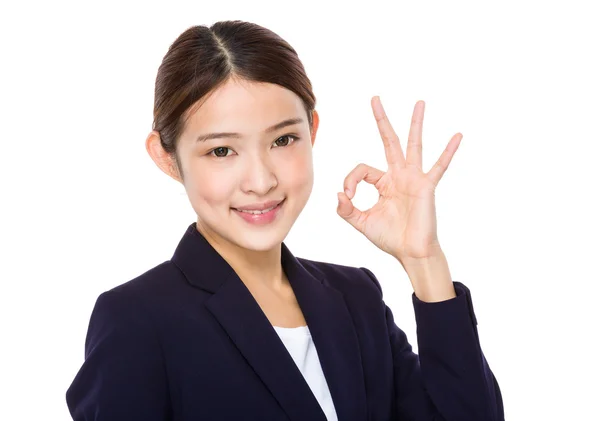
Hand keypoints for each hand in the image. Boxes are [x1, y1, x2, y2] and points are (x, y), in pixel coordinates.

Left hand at [337, 97, 461, 264]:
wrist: (411, 252)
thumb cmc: (390, 237)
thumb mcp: (361, 222)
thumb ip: (346, 210)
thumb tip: (338, 194)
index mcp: (383, 182)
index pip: (361, 169)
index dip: (350, 180)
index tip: (347, 195)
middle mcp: (398, 176)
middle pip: (389, 141)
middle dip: (381, 120)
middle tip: (375, 99)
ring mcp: (414, 179)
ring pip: (414, 145)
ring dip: (415, 124)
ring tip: (419, 103)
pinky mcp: (426, 187)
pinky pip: (439, 167)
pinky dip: (448, 152)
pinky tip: (457, 136)